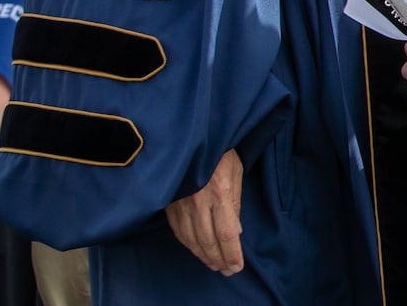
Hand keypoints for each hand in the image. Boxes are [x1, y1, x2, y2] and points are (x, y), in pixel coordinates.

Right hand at [165, 148, 243, 275]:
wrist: (191, 136)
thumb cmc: (220, 152)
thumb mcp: (236, 173)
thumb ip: (235, 204)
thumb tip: (235, 232)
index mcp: (219, 191)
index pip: (227, 233)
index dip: (232, 253)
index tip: (237, 266)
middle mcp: (198, 200)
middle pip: (208, 240)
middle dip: (219, 259)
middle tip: (226, 270)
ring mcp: (181, 203)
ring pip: (191, 239)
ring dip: (203, 255)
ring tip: (214, 264)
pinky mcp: (169, 203)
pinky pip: (179, 231)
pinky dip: (189, 244)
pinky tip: (197, 250)